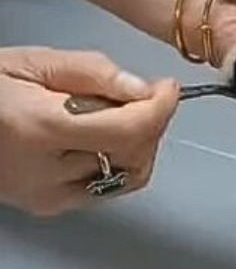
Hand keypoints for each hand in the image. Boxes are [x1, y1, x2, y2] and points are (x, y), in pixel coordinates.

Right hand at [0, 47, 178, 216]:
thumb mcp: (34, 61)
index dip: (161, 109)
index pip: (128, 130)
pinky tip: (102, 138)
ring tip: (117, 115)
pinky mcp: (49, 207)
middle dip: (152, 124)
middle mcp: (47, 172)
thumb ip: (92, 73)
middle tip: (142, 96)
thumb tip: (143, 90)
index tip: (168, 88)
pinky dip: (119, 162)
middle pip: (134, 156)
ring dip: (140, 145)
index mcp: (40, 128)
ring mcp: (49, 196)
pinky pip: (106, 188)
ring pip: (127, 177)